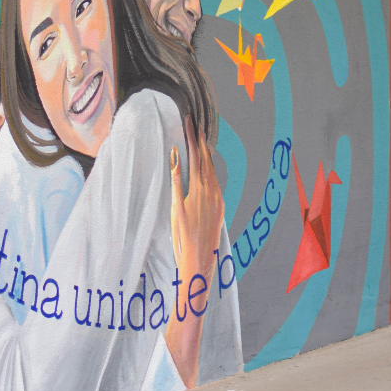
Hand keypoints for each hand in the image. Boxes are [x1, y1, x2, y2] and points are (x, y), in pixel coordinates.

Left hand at [165, 118, 224, 387]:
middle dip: (199, 139)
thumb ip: (204, 212)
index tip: (201, 132)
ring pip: (197, 167)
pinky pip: (180, 183)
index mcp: (217, 202)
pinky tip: (173, 151)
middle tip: (193, 118)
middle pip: (206, 162)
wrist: (198, 272)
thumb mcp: (205, 230)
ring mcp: (198, 203)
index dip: (207, 150)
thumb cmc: (200, 255)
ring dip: (191, 145)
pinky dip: (177, 166)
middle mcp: (211, 199)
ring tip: (186, 125)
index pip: (213, 169)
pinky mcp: (183, 210)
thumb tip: (201, 204)